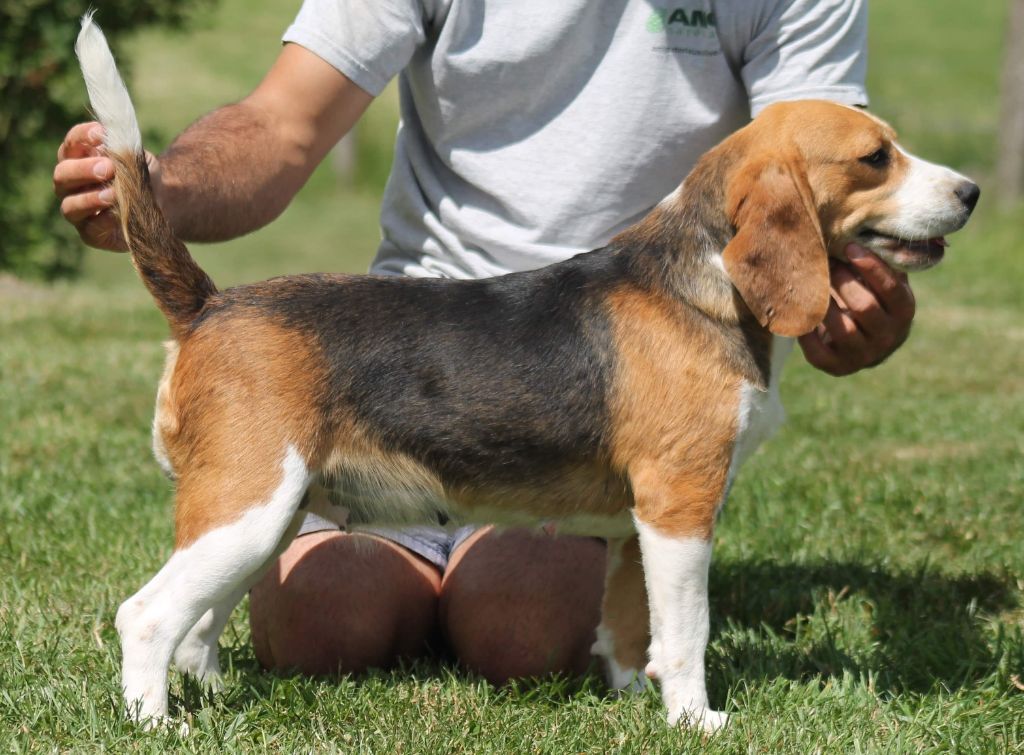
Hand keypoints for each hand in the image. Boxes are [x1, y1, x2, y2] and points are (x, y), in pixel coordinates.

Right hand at [53, 122, 159, 250]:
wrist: (160, 204)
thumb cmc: (142, 176)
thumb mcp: (140, 159)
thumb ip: (128, 152)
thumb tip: (118, 144)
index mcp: (79, 159)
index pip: (72, 143)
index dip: (82, 137)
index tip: (101, 133)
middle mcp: (70, 184)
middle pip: (62, 174)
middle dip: (83, 170)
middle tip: (107, 167)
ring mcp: (77, 209)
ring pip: (70, 205)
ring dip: (90, 199)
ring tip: (111, 194)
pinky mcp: (90, 233)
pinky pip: (90, 228)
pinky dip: (104, 221)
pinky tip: (117, 214)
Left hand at [798, 244, 915, 375]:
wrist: (864, 343)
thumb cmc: (873, 298)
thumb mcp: (885, 282)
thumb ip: (884, 260)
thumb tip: (872, 227)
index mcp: (904, 312)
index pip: (891, 288)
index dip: (871, 267)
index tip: (849, 247)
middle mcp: (888, 337)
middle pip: (864, 306)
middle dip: (842, 280)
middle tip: (825, 261)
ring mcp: (863, 356)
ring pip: (841, 329)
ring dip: (823, 303)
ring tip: (809, 282)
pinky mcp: (837, 368)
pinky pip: (818, 352)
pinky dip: (806, 331)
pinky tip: (798, 311)